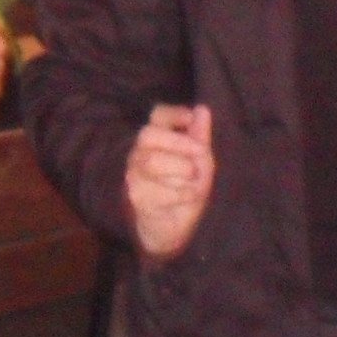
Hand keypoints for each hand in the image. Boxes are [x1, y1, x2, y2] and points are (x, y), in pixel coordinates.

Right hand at [124, 104, 214, 259]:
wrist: (173, 227)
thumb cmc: (184, 190)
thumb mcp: (198, 163)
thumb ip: (199, 137)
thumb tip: (202, 109)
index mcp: (156, 141)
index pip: (157, 116)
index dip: (173, 113)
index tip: (190, 118)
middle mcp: (139, 154)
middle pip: (149, 134)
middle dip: (180, 144)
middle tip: (200, 160)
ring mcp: (134, 175)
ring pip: (152, 162)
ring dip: (181, 172)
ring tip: (193, 184)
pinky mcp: (137, 197)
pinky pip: (160, 190)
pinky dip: (182, 194)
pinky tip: (187, 198)